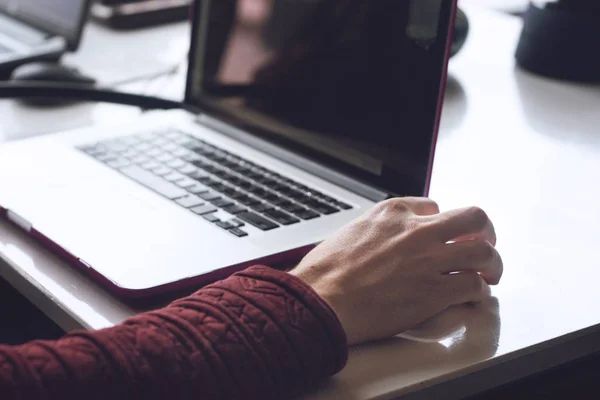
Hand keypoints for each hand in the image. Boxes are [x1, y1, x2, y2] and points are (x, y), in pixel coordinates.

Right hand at [290, 197, 502, 345]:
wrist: (321, 299)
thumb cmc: (327, 271)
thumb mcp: (351, 231)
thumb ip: (377, 230)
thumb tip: (385, 241)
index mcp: (393, 212)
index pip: (434, 206)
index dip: (442, 222)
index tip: (444, 234)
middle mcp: (416, 231)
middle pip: (472, 218)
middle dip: (484, 231)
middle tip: (484, 243)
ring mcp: (428, 260)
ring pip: (483, 252)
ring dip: (492, 263)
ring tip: (490, 273)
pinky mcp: (434, 292)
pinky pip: (473, 286)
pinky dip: (478, 292)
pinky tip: (473, 296)